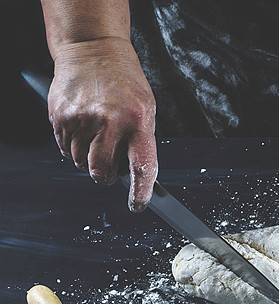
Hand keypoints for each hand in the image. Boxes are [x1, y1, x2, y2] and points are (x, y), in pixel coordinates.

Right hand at [49, 37, 157, 211]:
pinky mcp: (60, 117)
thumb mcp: (146, 109)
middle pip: (101, 171)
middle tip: (110, 163)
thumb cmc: (125, 83)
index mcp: (138, 121)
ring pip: (81, 163)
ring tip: (97, 133)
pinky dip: (74, 146)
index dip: (140, 192)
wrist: (94, 50)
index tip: (137, 205)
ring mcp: (82, 119)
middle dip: (105, 175)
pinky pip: (66, 149)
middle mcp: (110, 121)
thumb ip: (141, 142)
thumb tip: (136, 177)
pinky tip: (83, 126)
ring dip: (88, 158)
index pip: (142, 166)